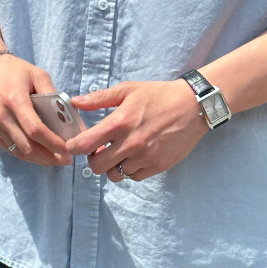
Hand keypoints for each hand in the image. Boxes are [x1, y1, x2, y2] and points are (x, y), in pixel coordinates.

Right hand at [0, 54, 71, 165]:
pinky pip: (9, 148)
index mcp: (15, 100)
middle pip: (27, 146)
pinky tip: (39, 155)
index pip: (35, 130)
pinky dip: (25, 154)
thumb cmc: (13, 70)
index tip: (67, 148)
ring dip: (39, 160)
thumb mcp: (37, 74)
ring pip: (18, 152)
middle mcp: (1, 116)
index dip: (52, 143)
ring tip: (56, 160)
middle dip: (49, 157)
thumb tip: (67, 115)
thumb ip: (52, 93)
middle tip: (66, 159)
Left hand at [67, 80, 206, 181]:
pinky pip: (133, 177)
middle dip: (92, 159)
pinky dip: (130, 170)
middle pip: (96, 166)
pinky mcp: (157, 166)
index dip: (74, 147)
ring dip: (112, 166)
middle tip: (98, 150)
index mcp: (120, 122)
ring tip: (118, 153)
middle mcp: (130, 143)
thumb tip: (75, 101)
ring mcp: (144, 157)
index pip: (84, 144)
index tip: (75, 144)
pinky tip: (134, 156)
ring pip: (114, 175)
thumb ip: (100, 98)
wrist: (192, 106)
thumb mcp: (128, 90)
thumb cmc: (158, 95)